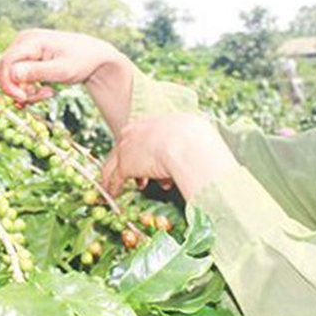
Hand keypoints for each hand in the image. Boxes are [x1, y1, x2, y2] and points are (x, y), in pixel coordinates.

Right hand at [0, 28, 135, 134]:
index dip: (8, 84)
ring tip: (46, 92)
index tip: (23, 99)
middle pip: (3, 69)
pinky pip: (16, 75)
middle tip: (38, 96)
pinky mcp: (26, 57)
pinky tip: (43, 89)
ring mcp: (23, 48)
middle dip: (16, 88)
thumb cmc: (82, 61)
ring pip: (8, 75)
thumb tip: (12, 74)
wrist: (94, 56)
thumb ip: (36, 72)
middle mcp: (22, 40)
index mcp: (30, 40)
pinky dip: (26, 87)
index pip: (5, 63)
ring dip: (23, 90)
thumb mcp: (62, 70)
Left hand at [101, 113, 237, 199]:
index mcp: (152, 120)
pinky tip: (112, 195)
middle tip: (122, 174)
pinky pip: (114, 178)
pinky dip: (112, 187)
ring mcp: (127, 146)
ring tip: (113, 187)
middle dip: (124, 161)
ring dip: (113, 176)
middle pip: (123, 146)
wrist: (188, 144)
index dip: (139, 149)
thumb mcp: (192, 133)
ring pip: (114, 163)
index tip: (141, 160)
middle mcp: (135, 130)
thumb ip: (188, 140)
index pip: (139, 135)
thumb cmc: (196, 140)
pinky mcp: (124, 164)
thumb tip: (203, 146)